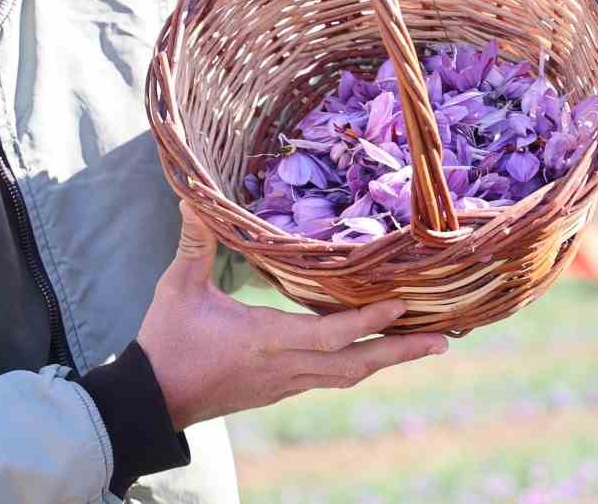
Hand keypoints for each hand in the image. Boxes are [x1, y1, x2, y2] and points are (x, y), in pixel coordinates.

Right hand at [134, 202, 448, 429]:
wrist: (154, 398)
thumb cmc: (167, 340)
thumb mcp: (177, 288)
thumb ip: (193, 243)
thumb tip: (191, 198)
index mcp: (265, 339)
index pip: (329, 334)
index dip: (369, 322)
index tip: (405, 306)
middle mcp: (285, 366)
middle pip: (355, 364)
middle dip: (401, 352)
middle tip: (444, 340)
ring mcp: (284, 383)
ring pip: (346, 375)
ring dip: (386, 360)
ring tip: (422, 345)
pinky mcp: (278, 389)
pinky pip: (329, 378)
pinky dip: (358, 364)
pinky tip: (370, 352)